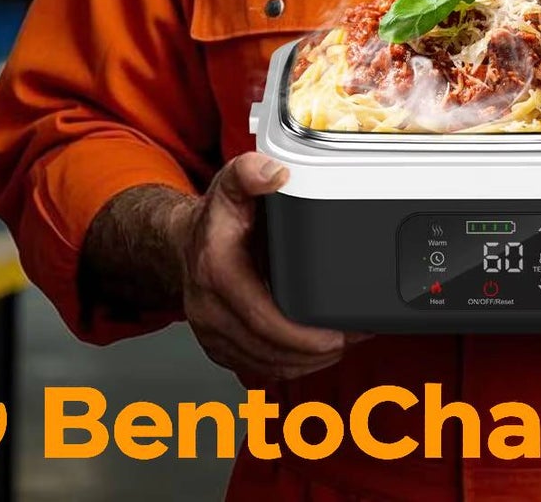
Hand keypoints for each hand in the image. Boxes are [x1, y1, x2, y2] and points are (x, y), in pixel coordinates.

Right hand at [169, 151, 362, 382]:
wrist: (185, 243)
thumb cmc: (215, 218)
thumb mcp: (231, 184)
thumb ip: (250, 171)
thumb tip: (275, 173)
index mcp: (217, 272)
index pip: (262, 319)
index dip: (301, 334)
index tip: (336, 334)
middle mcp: (209, 310)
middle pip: (269, 350)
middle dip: (316, 351)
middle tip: (354, 336)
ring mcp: (213, 334)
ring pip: (266, 365)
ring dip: (308, 362)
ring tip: (344, 344)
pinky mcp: (222, 348)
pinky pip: (260, 368)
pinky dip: (291, 366)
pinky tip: (316, 353)